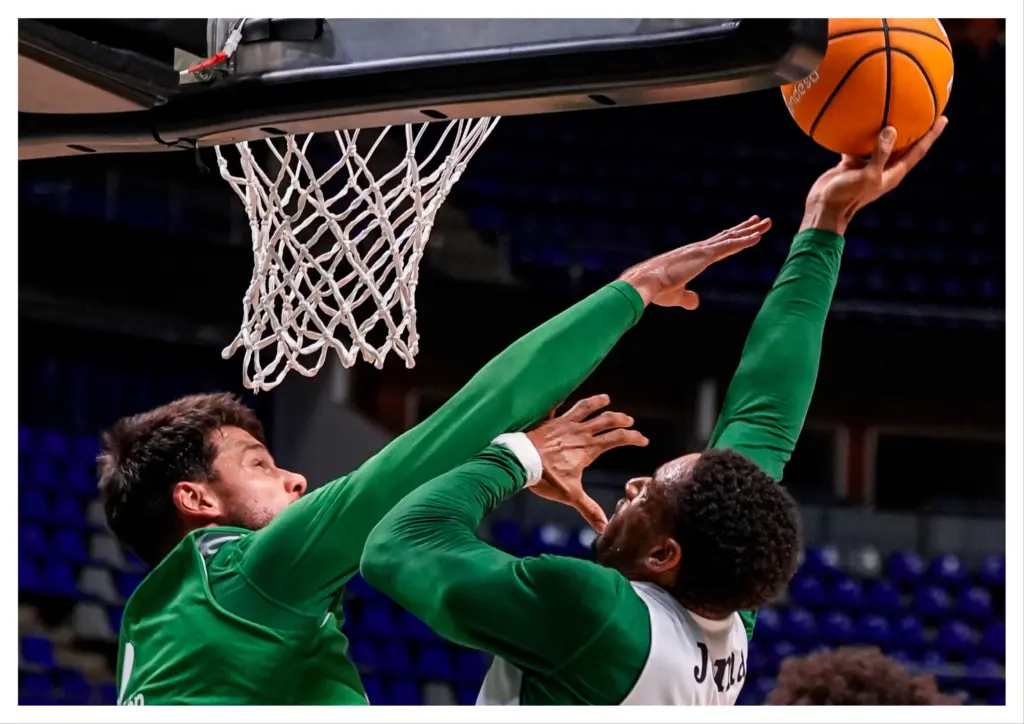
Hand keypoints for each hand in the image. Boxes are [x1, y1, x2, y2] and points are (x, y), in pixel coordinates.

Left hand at [525, 394, 647, 531]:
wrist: (520, 462)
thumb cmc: (546, 478)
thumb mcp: (570, 494)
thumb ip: (588, 509)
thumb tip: (603, 527)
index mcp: (588, 448)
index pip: (617, 438)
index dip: (633, 438)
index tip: (643, 439)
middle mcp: (579, 432)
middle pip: (605, 420)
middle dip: (620, 419)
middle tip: (629, 420)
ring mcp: (563, 424)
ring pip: (584, 408)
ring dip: (596, 402)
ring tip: (606, 398)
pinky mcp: (548, 422)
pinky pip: (555, 407)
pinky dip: (558, 401)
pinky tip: (559, 394)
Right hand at [618, 216, 771, 307]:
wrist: (645, 283)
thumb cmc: (656, 290)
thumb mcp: (676, 296)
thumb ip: (687, 298)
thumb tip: (696, 302)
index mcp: (693, 257)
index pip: (718, 245)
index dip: (733, 238)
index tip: (746, 232)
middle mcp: (698, 249)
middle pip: (727, 237)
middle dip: (746, 229)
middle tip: (761, 221)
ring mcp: (701, 250)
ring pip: (731, 239)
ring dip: (750, 231)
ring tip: (766, 223)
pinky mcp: (703, 255)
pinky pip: (728, 247)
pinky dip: (743, 241)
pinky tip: (757, 237)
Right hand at [801, 116, 948, 235]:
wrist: (824, 208)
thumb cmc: (848, 196)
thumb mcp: (868, 175)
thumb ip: (880, 153)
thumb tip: (891, 129)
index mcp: (893, 173)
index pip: (918, 151)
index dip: (931, 135)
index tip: (943, 118)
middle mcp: (883, 169)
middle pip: (904, 145)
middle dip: (915, 129)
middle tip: (924, 109)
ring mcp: (867, 166)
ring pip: (880, 144)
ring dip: (885, 129)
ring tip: (891, 110)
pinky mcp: (851, 164)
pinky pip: (858, 145)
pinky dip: (858, 134)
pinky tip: (856, 120)